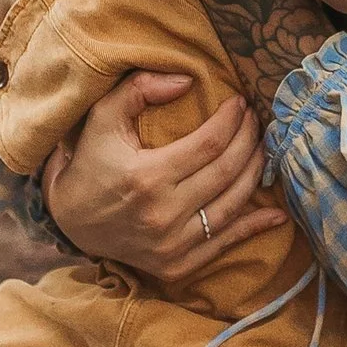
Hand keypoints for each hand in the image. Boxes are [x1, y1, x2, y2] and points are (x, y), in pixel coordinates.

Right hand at [44, 68, 280, 286]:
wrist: (70, 221)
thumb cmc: (90, 163)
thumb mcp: (103, 117)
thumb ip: (139, 89)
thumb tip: (187, 81)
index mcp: (147, 177)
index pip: (209, 144)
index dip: (232, 121)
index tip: (241, 102)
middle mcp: (163, 215)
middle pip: (227, 173)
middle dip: (250, 141)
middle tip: (256, 121)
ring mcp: (172, 245)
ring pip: (232, 206)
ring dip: (255, 174)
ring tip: (262, 148)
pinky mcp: (177, 266)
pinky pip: (224, 244)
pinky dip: (254, 227)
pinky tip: (276, 211)